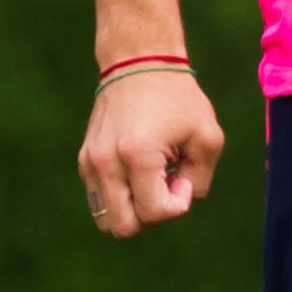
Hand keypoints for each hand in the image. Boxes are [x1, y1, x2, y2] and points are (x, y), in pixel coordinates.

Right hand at [77, 70, 224, 238]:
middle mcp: (106, 163)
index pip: (154, 213)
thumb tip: (177, 204)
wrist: (140, 64)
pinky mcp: (85, 162)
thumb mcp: (207, 135)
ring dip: (135, 211)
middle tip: (168, 183)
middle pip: (124, 228)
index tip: (183, 175)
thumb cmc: (179, 99)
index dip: (178, 204)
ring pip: (108, 221)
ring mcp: (90, 164)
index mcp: (138, 154)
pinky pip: (102, 202)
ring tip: (154, 178)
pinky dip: (123, 198)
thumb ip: (200, 180)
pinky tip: (140, 171)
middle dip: (153, 216)